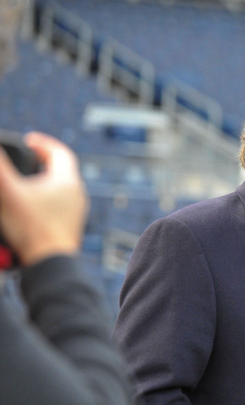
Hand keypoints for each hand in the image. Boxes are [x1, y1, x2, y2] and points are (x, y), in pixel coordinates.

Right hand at [0, 132, 87, 265]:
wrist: (50, 264)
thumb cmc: (32, 228)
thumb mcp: (9, 193)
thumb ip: (0, 169)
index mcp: (67, 181)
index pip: (60, 153)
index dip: (44, 144)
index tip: (29, 140)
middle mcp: (76, 195)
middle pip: (62, 170)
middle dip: (43, 161)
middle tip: (26, 157)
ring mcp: (75, 212)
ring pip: (61, 189)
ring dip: (44, 181)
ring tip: (25, 181)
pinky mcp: (69, 227)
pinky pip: (59, 205)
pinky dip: (45, 199)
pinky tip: (29, 206)